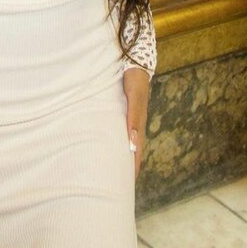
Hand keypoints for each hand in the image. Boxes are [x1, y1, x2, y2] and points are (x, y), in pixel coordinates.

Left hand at [123, 65, 150, 179]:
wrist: (135, 62)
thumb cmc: (134, 79)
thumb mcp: (134, 97)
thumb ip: (134, 117)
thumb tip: (133, 142)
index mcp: (138, 123)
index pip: (136, 151)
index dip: (133, 167)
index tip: (128, 185)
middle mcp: (134, 123)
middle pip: (132, 149)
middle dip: (126, 165)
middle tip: (118, 184)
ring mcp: (129, 117)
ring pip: (126, 141)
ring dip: (121, 154)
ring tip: (112, 169)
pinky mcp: (122, 110)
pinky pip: (120, 130)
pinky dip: (116, 140)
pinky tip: (108, 143)